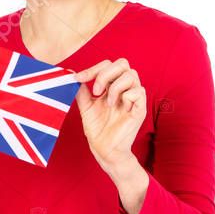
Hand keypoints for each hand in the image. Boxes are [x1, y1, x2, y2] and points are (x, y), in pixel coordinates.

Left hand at [74, 58, 146, 178]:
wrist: (104, 150)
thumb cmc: (98, 130)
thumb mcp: (86, 107)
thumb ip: (82, 92)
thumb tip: (74, 76)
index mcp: (112, 86)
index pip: (108, 65)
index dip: (94, 68)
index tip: (79, 78)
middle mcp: (124, 89)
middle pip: (123, 63)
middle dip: (105, 73)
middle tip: (96, 90)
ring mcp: (134, 98)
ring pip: (132, 75)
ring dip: (115, 87)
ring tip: (108, 102)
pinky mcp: (140, 109)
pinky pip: (138, 92)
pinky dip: (126, 96)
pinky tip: (119, 108)